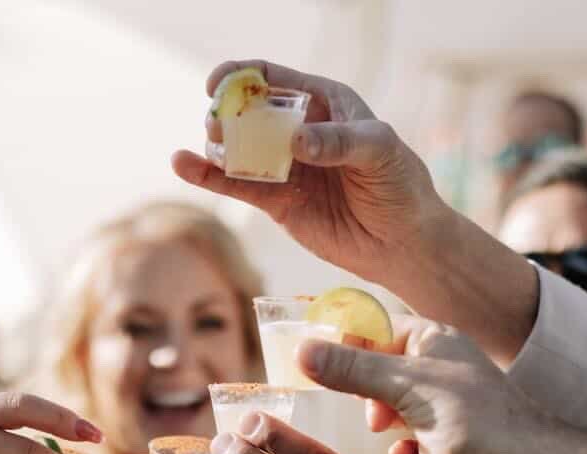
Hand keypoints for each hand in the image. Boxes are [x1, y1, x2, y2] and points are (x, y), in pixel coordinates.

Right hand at [172, 60, 445, 301]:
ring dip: (217, 144)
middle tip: (219, 126)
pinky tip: (184, 165)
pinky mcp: (275, 201)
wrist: (402, 243)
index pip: (273, 78)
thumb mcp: (380, 152)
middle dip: (226, 113)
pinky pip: (237, 184)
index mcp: (324, 103)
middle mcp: (298, 130)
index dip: (240, 75)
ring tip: (216, 148)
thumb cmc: (400, 187)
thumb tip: (295, 140)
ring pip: (238, 148)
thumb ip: (339, 142)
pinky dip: (210, 176)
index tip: (217, 84)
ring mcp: (284, 166)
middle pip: (247, 111)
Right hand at [299, 319, 586, 453]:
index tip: (312, 354)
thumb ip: (351, 368)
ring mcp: (434, 415)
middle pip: (376, 370)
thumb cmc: (474, 418)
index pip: (379, 328)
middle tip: (345, 395)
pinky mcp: (433, 453)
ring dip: (376, 418)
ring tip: (378, 426)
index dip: (347, 339)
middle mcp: (434, 375)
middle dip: (358, 385)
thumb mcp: (405, 382)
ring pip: (385, 410)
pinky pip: (399, 448)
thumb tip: (301, 351)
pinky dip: (397, 452)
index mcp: (434, 342)